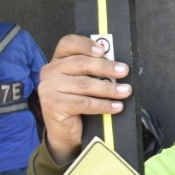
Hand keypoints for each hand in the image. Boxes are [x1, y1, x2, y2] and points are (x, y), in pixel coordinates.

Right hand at [40, 35, 130, 163]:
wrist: (64, 130)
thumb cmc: (77, 102)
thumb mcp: (83, 82)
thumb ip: (93, 71)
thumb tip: (118, 66)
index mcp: (57, 61)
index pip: (68, 44)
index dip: (86, 44)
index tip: (103, 50)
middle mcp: (50, 72)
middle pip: (81, 63)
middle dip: (106, 67)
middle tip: (124, 71)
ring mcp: (49, 88)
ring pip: (85, 84)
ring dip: (109, 88)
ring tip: (125, 91)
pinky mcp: (53, 105)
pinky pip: (84, 103)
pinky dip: (103, 105)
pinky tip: (116, 106)